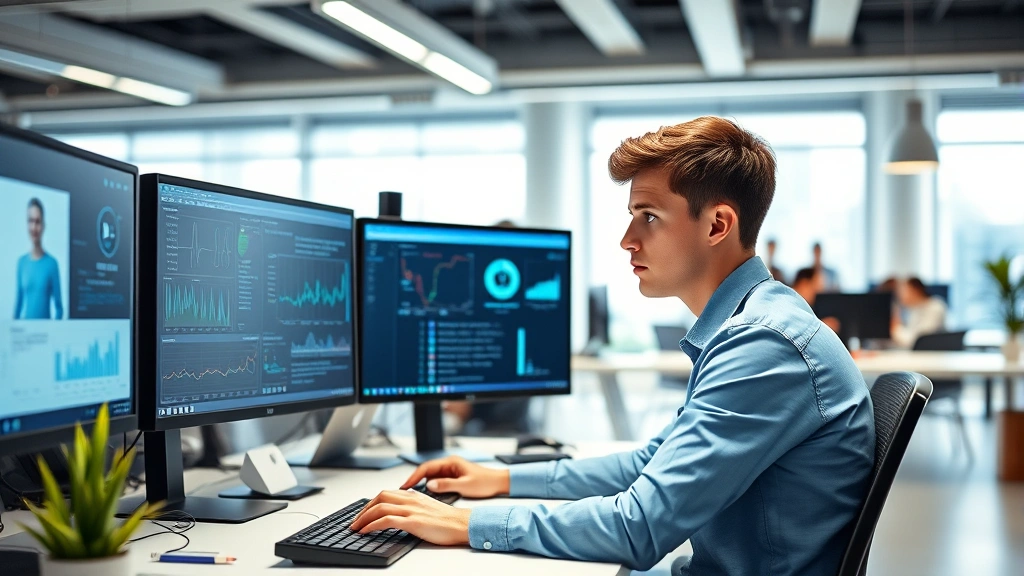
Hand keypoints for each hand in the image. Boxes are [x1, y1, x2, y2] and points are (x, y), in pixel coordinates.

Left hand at [349, 489, 470, 545]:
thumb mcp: (428, 507)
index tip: (363, 513)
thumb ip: (414, 505)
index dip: (371, 503)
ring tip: (356, 528)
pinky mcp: (413, 521)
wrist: (462, 524)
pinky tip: (366, 532)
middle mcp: (411, 499)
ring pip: (380, 508)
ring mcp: (411, 510)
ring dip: (363, 518)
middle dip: (364, 510)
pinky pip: (386, 520)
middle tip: (356, 522)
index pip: (386, 494)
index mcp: (414, 495)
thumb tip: (402, 511)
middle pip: (379, 497)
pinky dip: (372, 525)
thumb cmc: (448, 520)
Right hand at [400, 455, 509, 498]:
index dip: (414, 476)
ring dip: (420, 483)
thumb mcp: (465, 485)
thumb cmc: (485, 482)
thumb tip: (429, 485)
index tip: (405, 485)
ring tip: (409, 494)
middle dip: (414, 480)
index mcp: (451, 462)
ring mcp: (450, 471)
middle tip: (403, 490)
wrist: (499, 483)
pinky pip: (436, 481)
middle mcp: (449, 464)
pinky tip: (424, 495)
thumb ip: (446, 485)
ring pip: (430, 476)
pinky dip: (428, 487)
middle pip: (426, 471)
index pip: (427, 467)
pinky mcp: (452, 478)